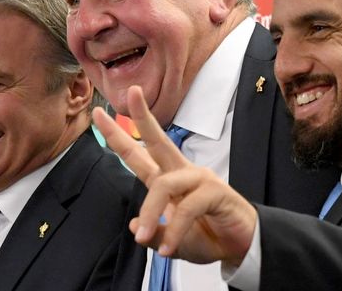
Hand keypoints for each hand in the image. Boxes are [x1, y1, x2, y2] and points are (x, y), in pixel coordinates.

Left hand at [92, 85, 256, 265]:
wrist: (241, 246)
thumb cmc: (209, 237)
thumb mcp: (171, 243)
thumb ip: (155, 235)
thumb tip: (136, 226)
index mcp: (168, 182)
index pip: (140, 154)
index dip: (119, 135)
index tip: (100, 113)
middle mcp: (183, 174)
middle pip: (159, 141)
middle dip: (143, 117)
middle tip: (132, 93)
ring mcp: (200, 180)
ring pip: (164, 185)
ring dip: (150, 212)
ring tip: (145, 237)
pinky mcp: (216, 192)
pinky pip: (187, 208)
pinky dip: (175, 230)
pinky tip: (169, 248)